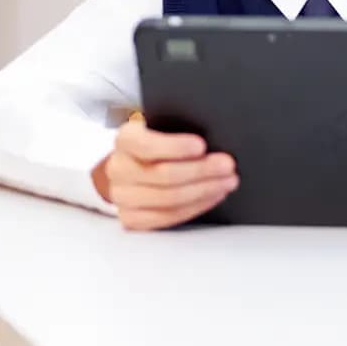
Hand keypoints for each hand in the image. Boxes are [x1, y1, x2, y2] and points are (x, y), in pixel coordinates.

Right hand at [92, 117, 238, 230]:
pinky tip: (212, 196)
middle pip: (163, 175)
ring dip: (204, 191)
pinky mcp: (131, 217)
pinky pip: (166, 218)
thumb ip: (181, 129)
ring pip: (167, 200)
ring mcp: (122, 196)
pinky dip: (194, 207)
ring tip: (227, 182)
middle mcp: (119, 168)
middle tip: (227, 165)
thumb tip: (214, 137)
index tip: (202, 145)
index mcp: (126, 139)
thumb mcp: (165, 127)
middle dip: (201, 171)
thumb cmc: (158, 143)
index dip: (176, 147)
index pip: (147, 145)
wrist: (133, 165)